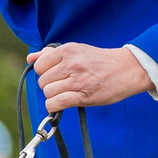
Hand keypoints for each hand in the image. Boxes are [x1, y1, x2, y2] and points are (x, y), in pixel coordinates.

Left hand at [29, 44, 151, 111]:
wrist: (127, 69)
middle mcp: (71, 64)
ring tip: (65, 94)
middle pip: (43, 81)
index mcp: (68, 50)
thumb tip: (29, 58)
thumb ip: (51, 54)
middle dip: (49, 86)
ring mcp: (77, 80)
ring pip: (48, 92)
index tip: (55, 75)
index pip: (40, 65)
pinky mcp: (84, 96)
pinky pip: (57, 103)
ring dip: (53, 96)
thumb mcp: (76, 50)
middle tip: (63, 85)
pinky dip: (54, 106)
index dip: (44, 73)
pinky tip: (60, 104)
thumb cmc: (100, 61)